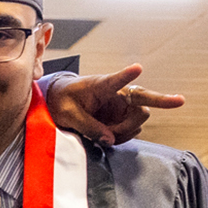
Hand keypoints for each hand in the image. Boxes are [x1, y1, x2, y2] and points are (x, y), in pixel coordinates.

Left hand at [44, 64, 185, 145]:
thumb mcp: (68, 114)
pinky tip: (107, 135)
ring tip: (102, 132)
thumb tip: (110, 140)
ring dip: (124, 132)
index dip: (127, 75)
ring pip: (138, 121)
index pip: (116, 80)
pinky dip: (122, 137)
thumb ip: (88, 126)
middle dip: (133, 122)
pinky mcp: (124, 118)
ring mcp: (123, 106)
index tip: (137, 68)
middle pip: (144, 102)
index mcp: (101, 85)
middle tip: (113, 132)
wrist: (63, 101)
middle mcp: (118, 94)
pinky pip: (133, 131)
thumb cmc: (65, 101)